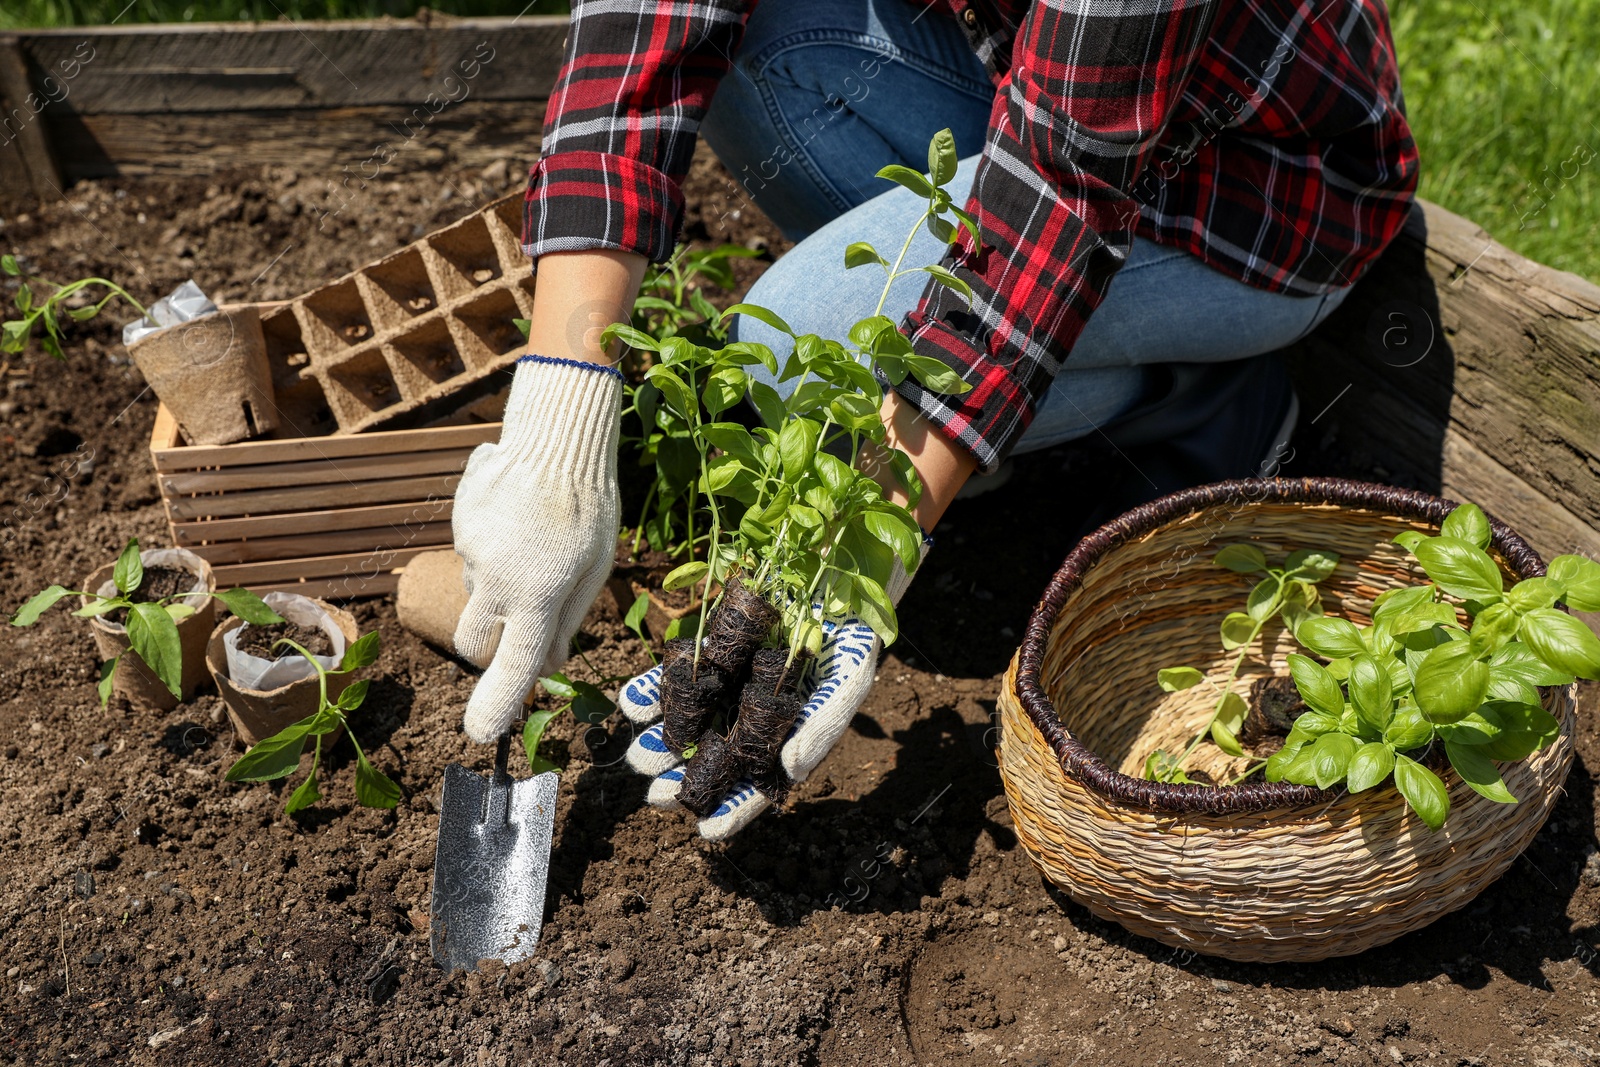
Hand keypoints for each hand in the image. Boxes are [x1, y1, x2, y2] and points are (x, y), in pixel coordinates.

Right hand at [452, 356, 622, 742]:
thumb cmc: (589, 507)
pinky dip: (491, 546)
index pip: (512, 665)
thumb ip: (566, 620)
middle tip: (521, 614)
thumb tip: (548, 666)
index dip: (496, 704)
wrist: (557, 437)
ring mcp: (470, 549)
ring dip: (498, 583)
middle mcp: (496, 578)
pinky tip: (516, 518)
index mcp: (537, 595)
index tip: (480, 735)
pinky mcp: (458, 524)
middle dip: (488, 644)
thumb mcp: (594, 570)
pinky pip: (471, 551)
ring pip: (475, 590)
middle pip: (472, 641)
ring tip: (532, 542)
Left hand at [617, 549, 926, 839]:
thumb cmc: (851, 641)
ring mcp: (725, 688)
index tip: (708, 830)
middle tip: (657, 795)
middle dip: (683, 780)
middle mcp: (748, 721)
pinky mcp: (708, 654)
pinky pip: (674, 677)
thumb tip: (790, 770)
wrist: (838, 585)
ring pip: (686, 724)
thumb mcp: (849, 681)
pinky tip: (632, 704)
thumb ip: (821, 727)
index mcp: (782, 741)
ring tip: (639, 757)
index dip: (734, 810)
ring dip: (660, 742)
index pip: (756, 786)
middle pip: (711, 761)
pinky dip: (652, 691)